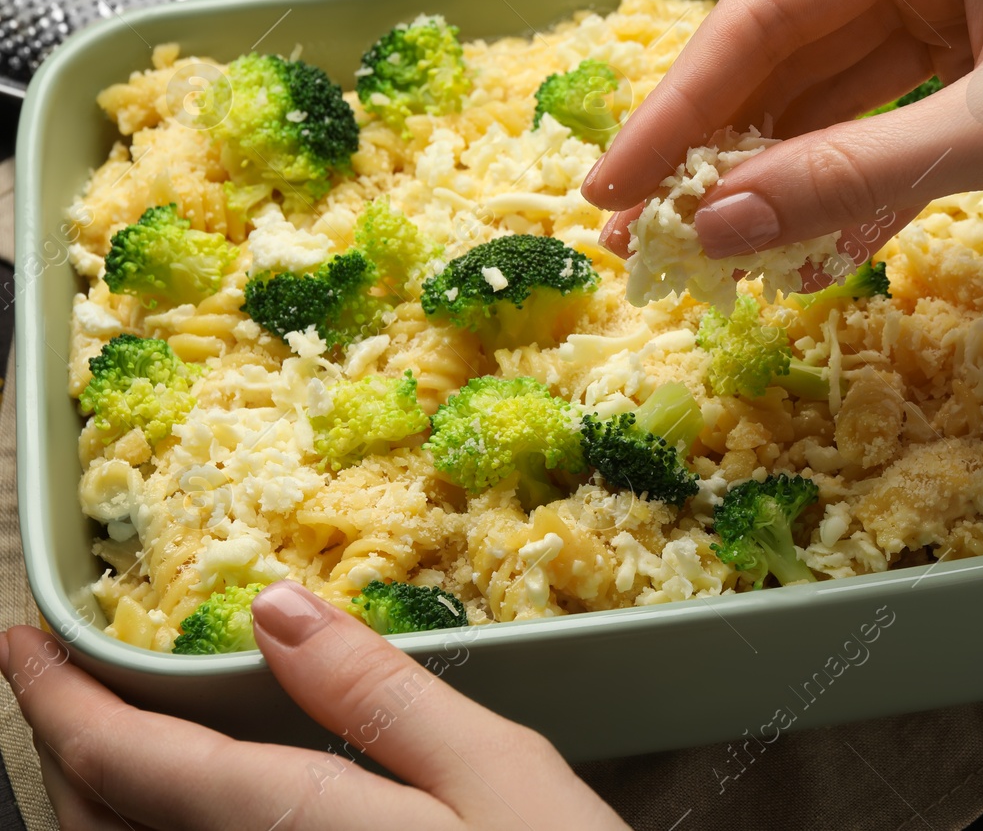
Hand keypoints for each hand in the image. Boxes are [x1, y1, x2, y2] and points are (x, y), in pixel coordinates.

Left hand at [0, 582, 627, 830]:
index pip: (119, 762)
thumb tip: (274, 611)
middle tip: (69, 682)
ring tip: (119, 747)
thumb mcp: (497, 773)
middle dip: (63, 751)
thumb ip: (379, 694)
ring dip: (94, 808)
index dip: (52, 694)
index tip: (18, 639)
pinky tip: (200, 818)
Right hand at [582, 0, 982, 266]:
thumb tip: (714, 225)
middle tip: (642, 239)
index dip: (680, 108)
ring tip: (713, 260)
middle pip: (792, 60)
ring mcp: (968, 17)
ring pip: (840, 106)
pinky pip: (897, 136)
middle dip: (723, 152)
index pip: (766, 14)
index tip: (609, 187)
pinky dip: (859, 194)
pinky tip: (816, 254)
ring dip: (785, 183)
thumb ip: (855, 173)